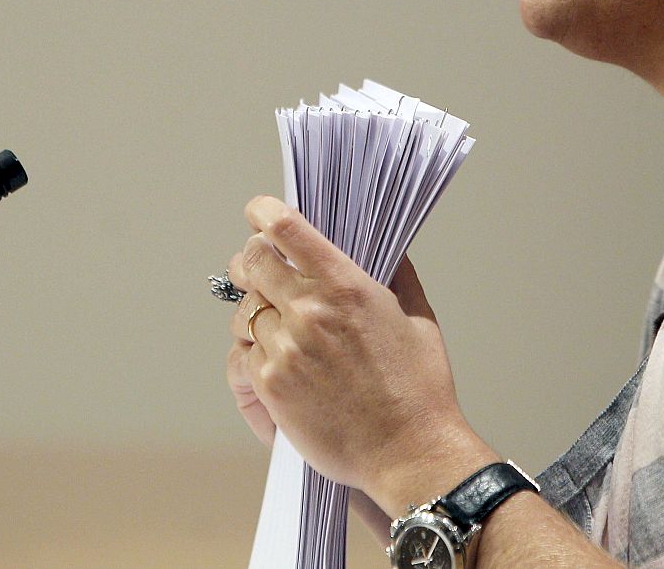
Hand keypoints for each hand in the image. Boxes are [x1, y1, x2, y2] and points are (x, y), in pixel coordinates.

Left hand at [224, 196, 492, 508]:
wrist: (408, 451)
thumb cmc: (419, 389)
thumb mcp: (416, 317)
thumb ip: (396, 272)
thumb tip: (385, 244)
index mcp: (346, 285)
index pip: (286, 229)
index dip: (263, 213)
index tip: (258, 212)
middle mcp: (311, 310)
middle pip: (252, 262)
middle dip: (250, 261)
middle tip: (256, 268)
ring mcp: (286, 348)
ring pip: (244, 312)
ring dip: (254, 313)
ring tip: (275, 326)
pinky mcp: (271, 386)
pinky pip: (244, 355)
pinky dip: (255, 355)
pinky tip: (278, 365)